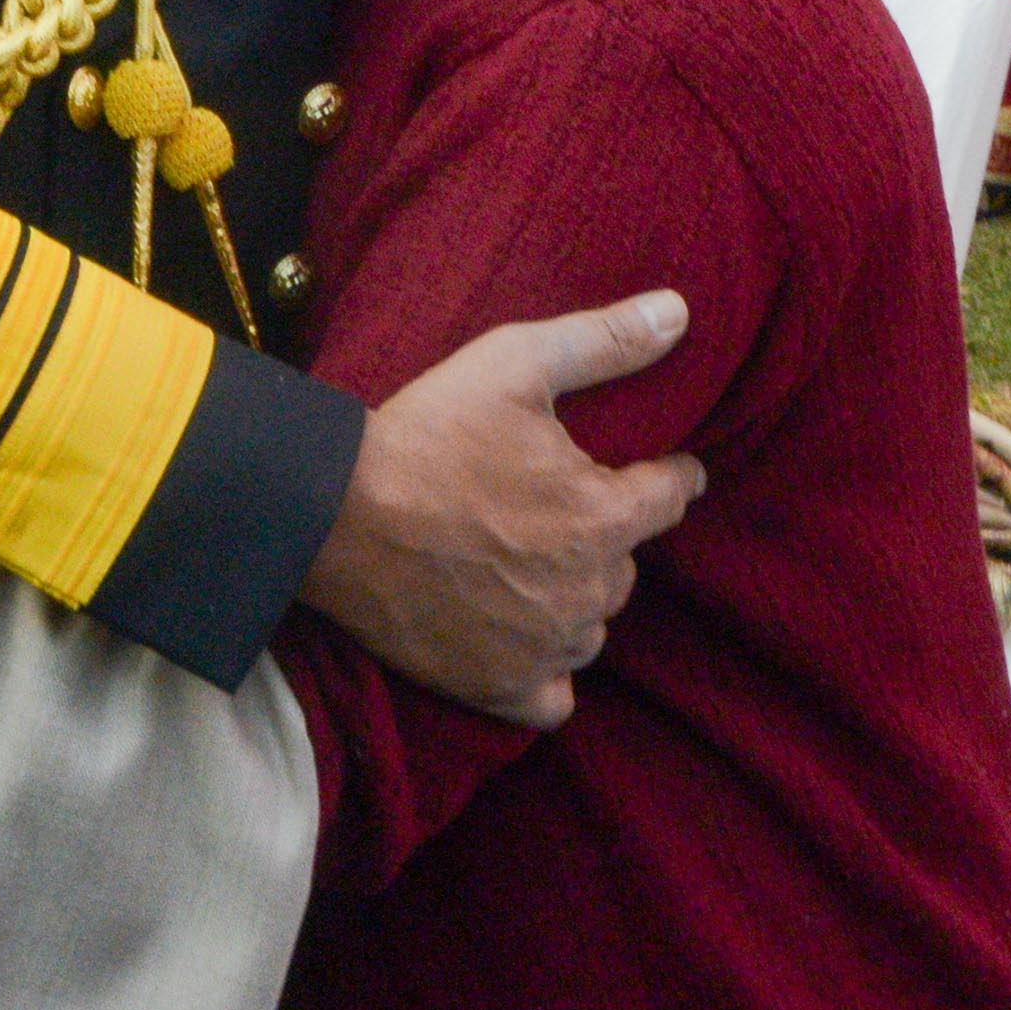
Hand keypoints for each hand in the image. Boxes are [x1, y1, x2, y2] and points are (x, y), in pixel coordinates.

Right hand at [300, 291, 706, 728]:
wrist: (330, 515)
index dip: (668, 474)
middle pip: (626, 564)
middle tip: (557, 505)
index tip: (661, 467)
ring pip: (592, 626)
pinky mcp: (496, 688)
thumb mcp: (516, 363)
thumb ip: (606, 341)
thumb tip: (680, 310)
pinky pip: (554, 698)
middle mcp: (585, 593)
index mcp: (601, 517)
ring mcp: (542, 648)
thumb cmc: (425, 434)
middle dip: (606, 534)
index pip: (671, 496)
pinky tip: (526, 641)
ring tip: (532, 565)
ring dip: (577, 598)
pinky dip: (549, 672)